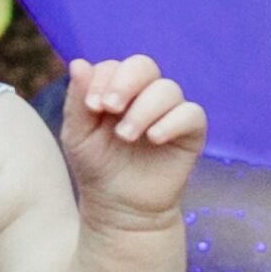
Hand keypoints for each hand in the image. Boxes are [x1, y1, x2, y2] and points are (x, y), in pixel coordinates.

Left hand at [58, 52, 206, 223]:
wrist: (120, 209)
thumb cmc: (97, 168)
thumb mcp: (78, 135)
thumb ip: (78, 100)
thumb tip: (78, 62)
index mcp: (117, 89)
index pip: (114, 67)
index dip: (103, 80)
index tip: (92, 106)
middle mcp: (145, 94)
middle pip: (144, 66)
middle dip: (125, 83)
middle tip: (110, 108)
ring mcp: (170, 111)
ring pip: (167, 89)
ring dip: (144, 109)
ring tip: (126, 135)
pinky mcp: (191, 132)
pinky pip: (192, 114)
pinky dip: (173, 121)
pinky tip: (154, 138)